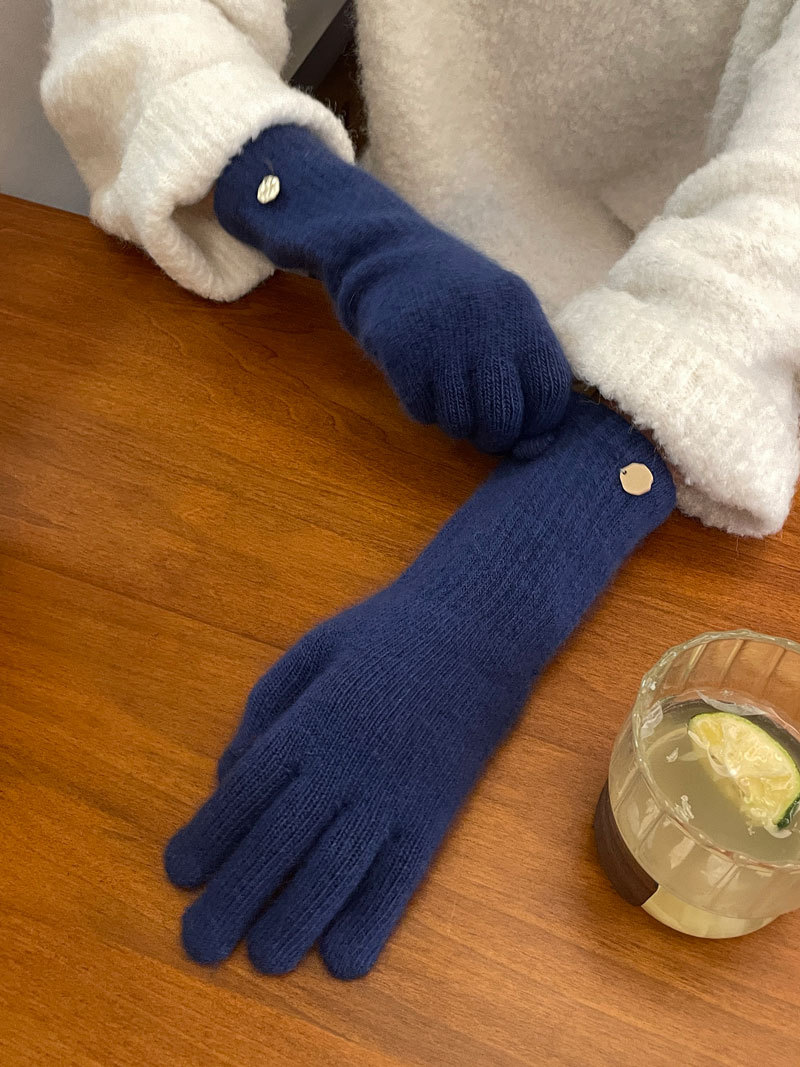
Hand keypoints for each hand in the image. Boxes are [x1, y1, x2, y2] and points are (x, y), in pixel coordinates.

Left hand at [164, 397, 673, 977]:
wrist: (476, 631)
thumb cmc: (384, 638)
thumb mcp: (310, 651)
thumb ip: (264, 711)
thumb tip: (226, 776)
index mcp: (310, 721)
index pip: (246, 790)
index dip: (208, 835)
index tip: (179, 876)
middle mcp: (346, 763)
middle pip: (281, 839)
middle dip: (237, 894)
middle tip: (201, 944)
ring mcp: (393, 792)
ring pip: (336, 868)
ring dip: (296, 919)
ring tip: (263, 960)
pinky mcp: (434, 813)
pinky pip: (401, 876)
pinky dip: (374, 920)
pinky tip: (345, 959)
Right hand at [215, 124, 571, 453]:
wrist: (386, 255)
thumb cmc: (453, 298)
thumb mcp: (502, 313)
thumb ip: (525, 369)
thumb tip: (537, 443)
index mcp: (521, 312)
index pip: (549, 393)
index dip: (538, 423)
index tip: (522, 423)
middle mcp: (487, 325)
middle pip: (505, 419)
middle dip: (494, 436)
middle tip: (481, 425)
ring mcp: (444, 339)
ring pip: (461, 422)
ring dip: (455, 423)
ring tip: (448, 396)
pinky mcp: (404, 352)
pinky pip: (423, 411)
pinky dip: (422, 408)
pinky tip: (420, 383)